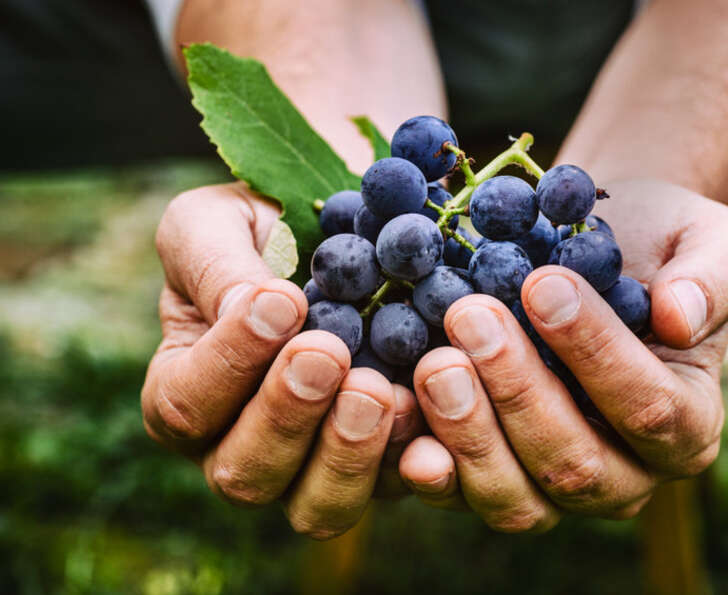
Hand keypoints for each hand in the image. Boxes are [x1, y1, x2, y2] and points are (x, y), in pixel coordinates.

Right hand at [142, 182, 423, 538]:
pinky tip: (432, 423)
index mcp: (185, 393)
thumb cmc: (261, 230)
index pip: (186, 403)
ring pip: (317, 507)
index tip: (283, 300)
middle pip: (246, 473)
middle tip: (327, 353)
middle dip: (287, 416)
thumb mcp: (216, 223)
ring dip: (347, 455)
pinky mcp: (379, 466)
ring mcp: (312, 467)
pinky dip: (415, 463)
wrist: (338, 239)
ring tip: (376, 389)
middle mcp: (239, 448)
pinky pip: (394, 488)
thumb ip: (213, 264)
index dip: (231, 360)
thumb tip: (250, 311)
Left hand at [399, 179, 727, 529]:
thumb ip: (716, 276)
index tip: (543, 284)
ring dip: (467, 432)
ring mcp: (551, 487)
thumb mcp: (709, 239)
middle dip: (518, 391)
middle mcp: (623, 473)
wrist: (584, 250)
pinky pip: (457, 493)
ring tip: (434, 360)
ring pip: (513, 498)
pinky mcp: (489, 476)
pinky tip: (397, 413)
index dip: (595, 352)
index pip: (648, 407)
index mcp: (686, 424)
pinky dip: (424, 463)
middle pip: (573, 464)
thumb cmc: (653, 244)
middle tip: (471, 316)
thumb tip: (682, 318)